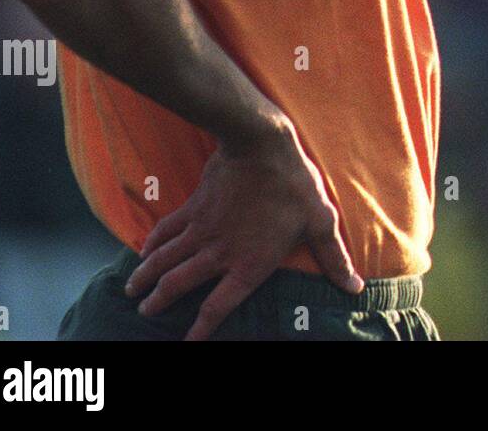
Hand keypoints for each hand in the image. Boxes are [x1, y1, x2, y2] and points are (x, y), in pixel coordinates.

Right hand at [123, 120, 363, 339]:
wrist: (261, 145)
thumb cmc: (295, 185)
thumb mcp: (321, 221)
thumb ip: (334, 258)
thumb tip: (354, 286)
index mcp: (249, 264)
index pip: (220, 306)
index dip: (202, 329)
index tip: (188, 342)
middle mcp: (219, 253)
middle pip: (179, 286)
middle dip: (160, 302)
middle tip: (145, 312)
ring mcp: (201, 230)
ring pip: (165, 261)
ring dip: (146, 278)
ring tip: (132, 292)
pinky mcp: (192, 206)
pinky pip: (166, 230)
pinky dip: (152, 243)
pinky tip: (143, 251)